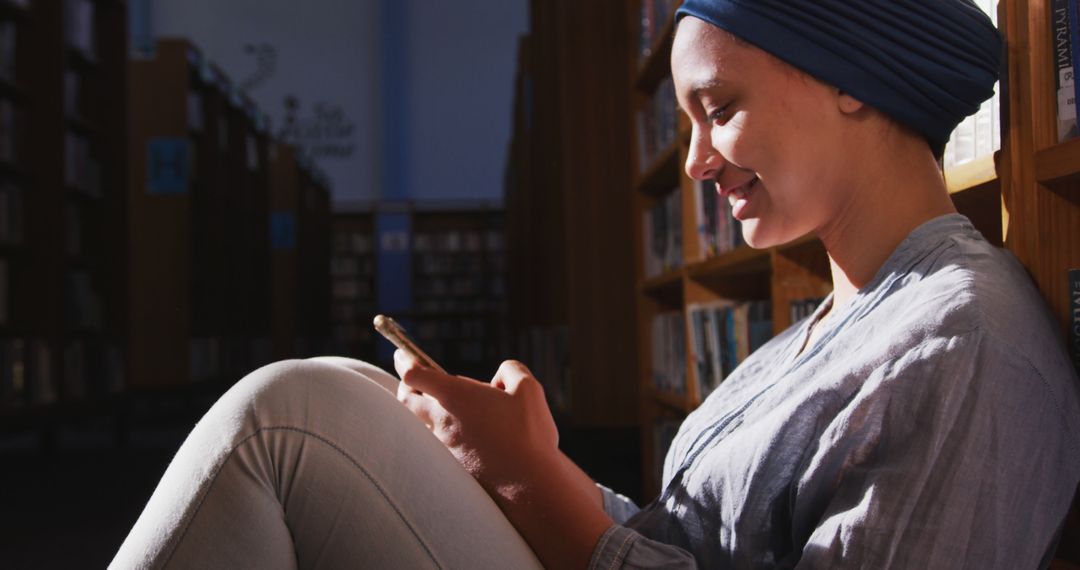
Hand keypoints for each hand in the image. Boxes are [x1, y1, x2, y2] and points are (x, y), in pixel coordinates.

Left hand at [393, 351, 559, 499]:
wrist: (527, 486)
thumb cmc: (529, 434)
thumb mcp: (528, 389)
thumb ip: (511, 371)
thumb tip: (500, 378)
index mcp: (455, 396)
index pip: (415, 374)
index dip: (405, 362)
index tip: (402, 355)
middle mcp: (441, 421)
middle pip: (405, 400)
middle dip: (405, 386)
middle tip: (409, 379)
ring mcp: (442, 447)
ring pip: (418, 425)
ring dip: (419, 412)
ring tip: (431, 406)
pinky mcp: (450, 468)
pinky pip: (434, 446)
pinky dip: (437, 435)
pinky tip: (454, 436)